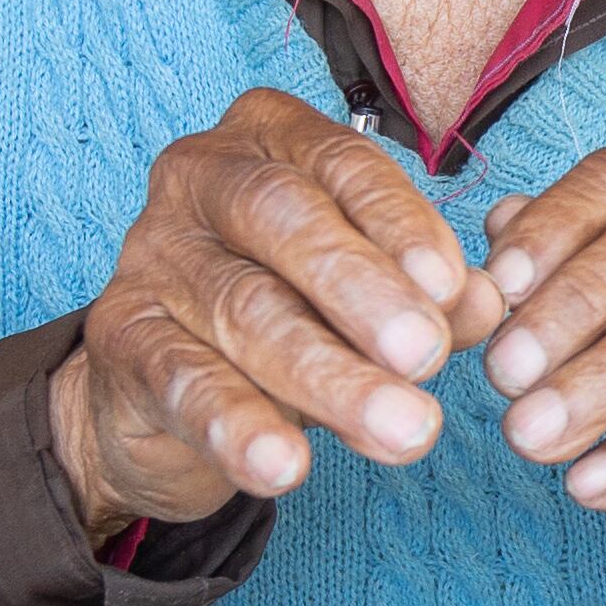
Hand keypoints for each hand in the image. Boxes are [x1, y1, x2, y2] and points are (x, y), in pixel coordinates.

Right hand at [47, 90, 503, 542]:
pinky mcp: (119, 333)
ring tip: (403, 431)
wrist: (165, 386)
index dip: (399, 223)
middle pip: (283, 219)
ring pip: (244, 308)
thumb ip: (427, 296)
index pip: (341, 163)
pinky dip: (237, 426)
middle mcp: (199, 175)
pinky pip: (181, 379)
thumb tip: (485, 304)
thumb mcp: (365, 297)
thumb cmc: (288, 310)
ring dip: (328, 376)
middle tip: (427, 357)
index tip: (453, 290)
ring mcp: (151, 252)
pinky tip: (285, 467)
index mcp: (269, 137)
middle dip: (362, 290)